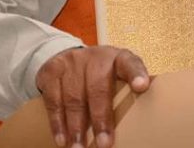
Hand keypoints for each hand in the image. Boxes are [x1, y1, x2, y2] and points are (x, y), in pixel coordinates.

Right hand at [36, 45, 150, 147]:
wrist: (68, 55)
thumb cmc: (100, 74)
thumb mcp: (115, 75)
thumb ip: (124, 92)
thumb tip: (136, 126)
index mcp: (118, 58)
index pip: (130, 63)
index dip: (136, 74)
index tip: (142, 86)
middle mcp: (95, 57)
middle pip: (98, 87)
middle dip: (100, 118)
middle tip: (104, 143)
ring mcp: (72, 62)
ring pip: (74, 97)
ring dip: (76, 127)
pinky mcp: (51, 71)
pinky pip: (53, 100)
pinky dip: (57, 123)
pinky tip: (62, 139)